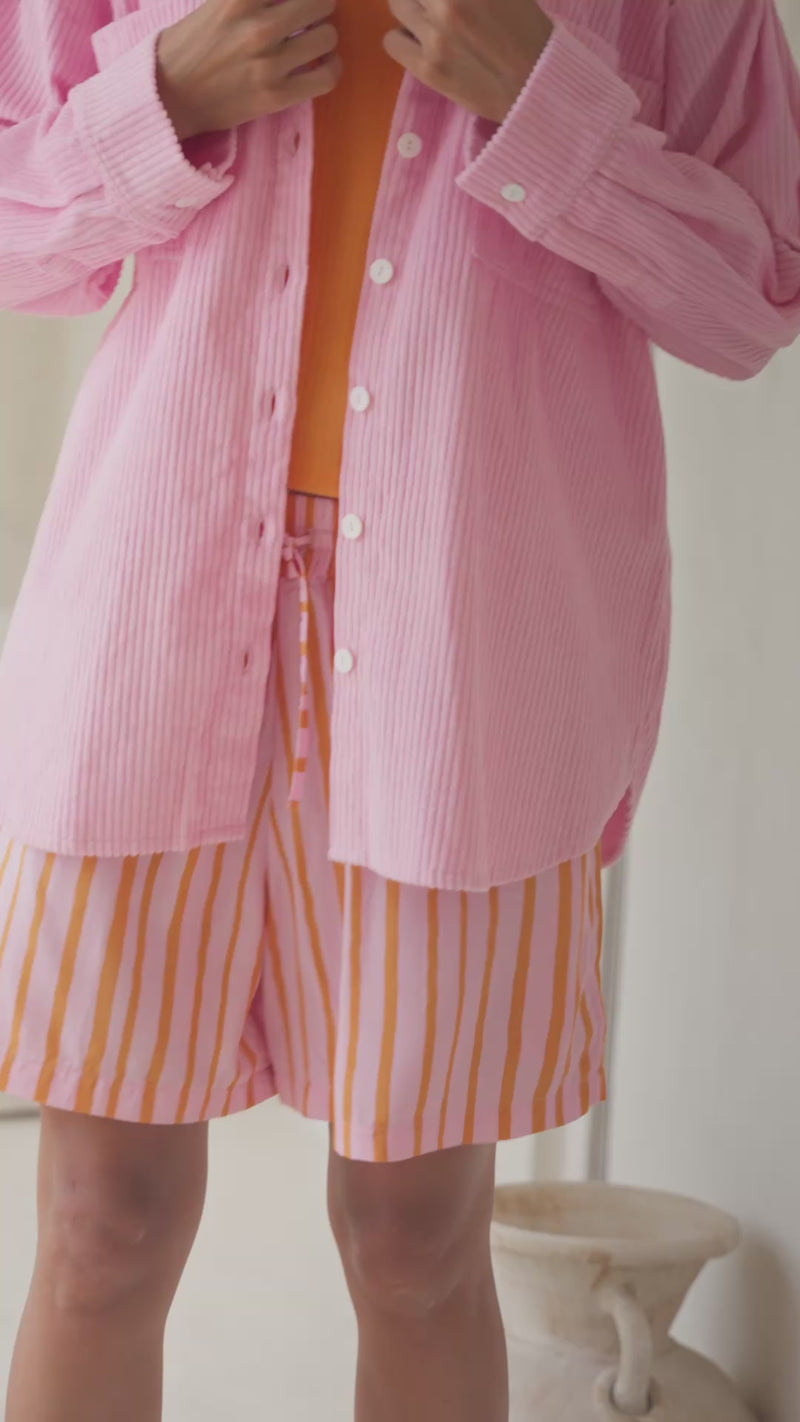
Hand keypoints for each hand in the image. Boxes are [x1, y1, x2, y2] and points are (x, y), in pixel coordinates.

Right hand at [157, 0, 343, 141]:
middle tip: (310, 11)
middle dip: (320, 4)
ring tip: (314, 38)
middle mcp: (258, 27)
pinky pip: (327, 77)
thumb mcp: (217, 2)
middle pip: (321, 2)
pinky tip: (323, 63)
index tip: (294, 1)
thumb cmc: (190, 45)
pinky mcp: (276, 96)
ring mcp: (269, 64)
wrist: (169, 96)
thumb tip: (283, 0)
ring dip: (325, 34)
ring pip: (328, 36)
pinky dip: (332, 67)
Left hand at [382, 0, 552, 123]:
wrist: (536, 84)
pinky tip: (420, 41)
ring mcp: (435, 36)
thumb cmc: (525, 26)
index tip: (441, 3)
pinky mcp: (428, 68)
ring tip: (428, 17)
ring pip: (397, 3)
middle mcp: (448, 2)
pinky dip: (402, 37)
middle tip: (435, 5)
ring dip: (410, 7)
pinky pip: (391, 40)